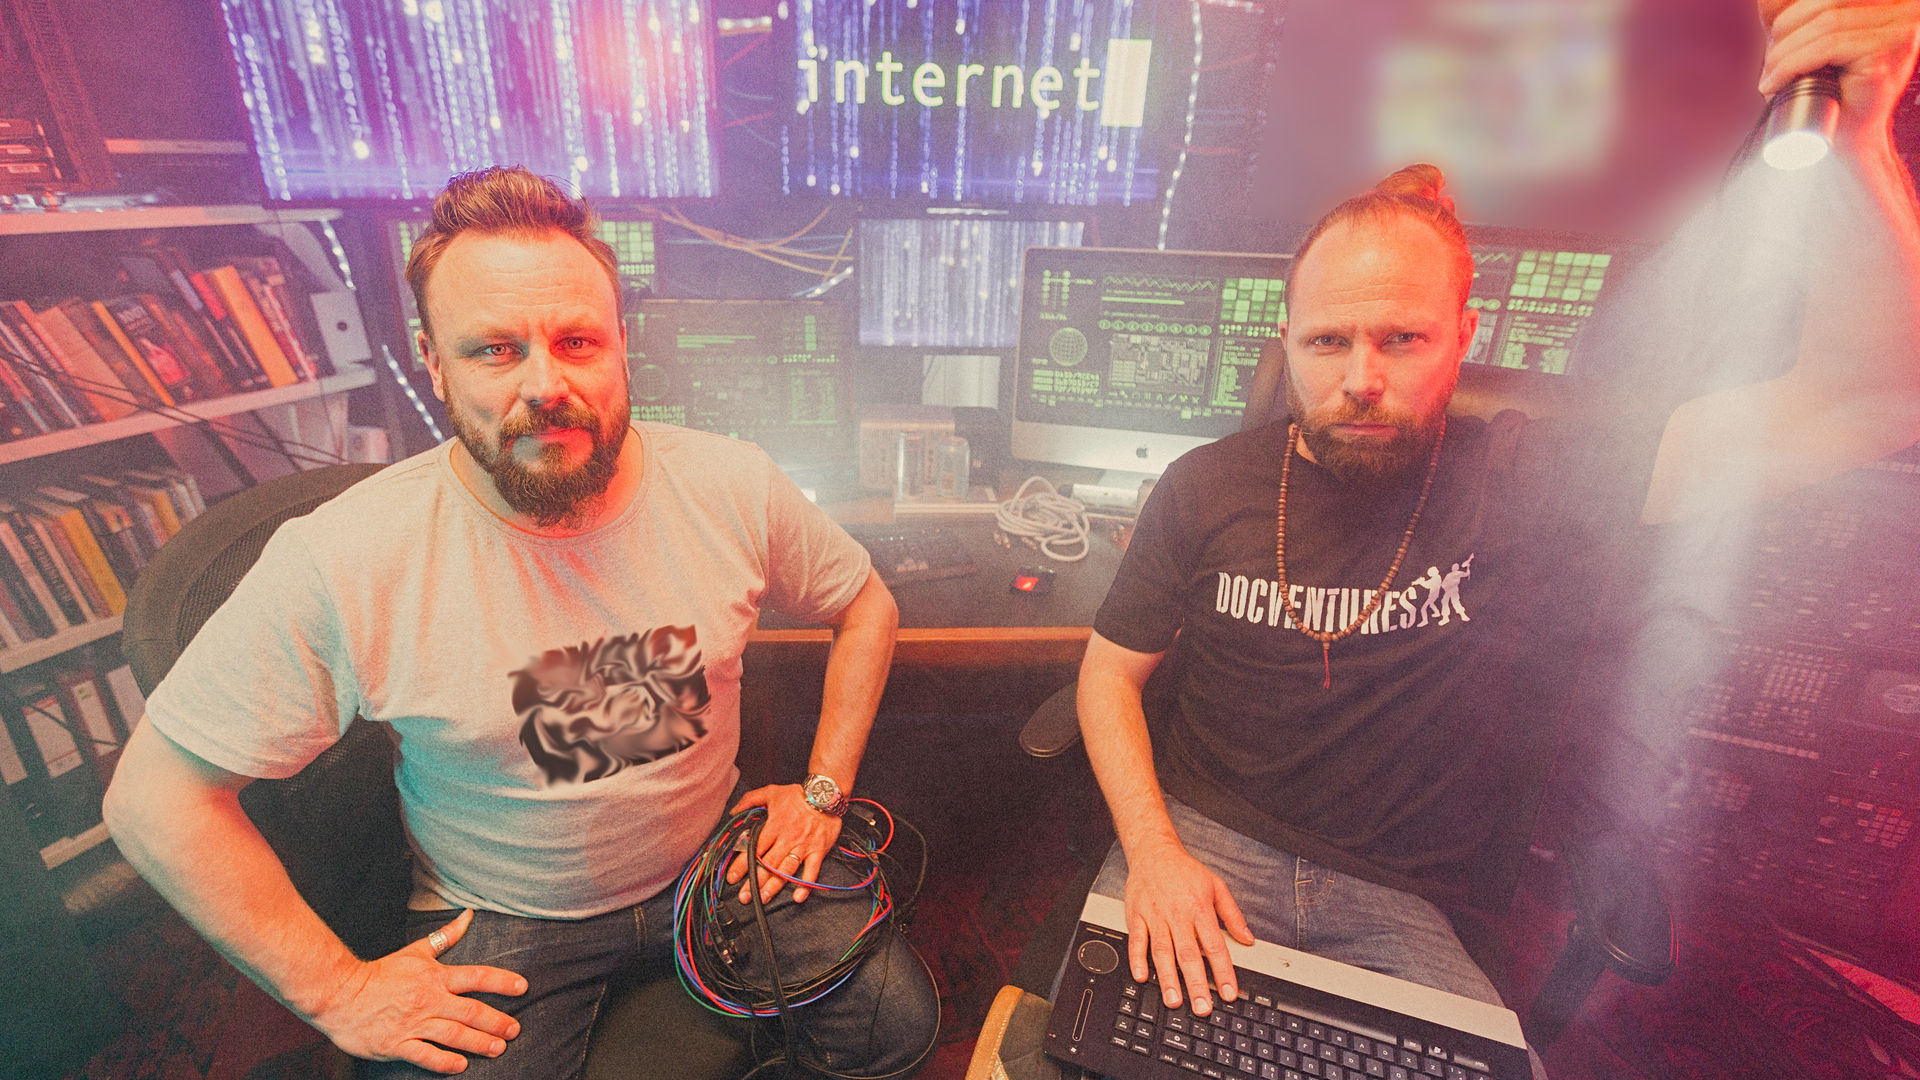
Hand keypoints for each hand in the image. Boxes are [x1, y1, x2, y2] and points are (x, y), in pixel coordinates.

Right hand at [307, 909, 527, 1073]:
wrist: (339, 994)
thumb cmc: (381, 973)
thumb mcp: (415, 951)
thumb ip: (446, 937)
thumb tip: (469, 916)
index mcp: (434, 977)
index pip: (476, 977)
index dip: (502, 982)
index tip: (523, 988)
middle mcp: (428, 1000)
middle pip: (471, 1011)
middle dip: (497, 1021)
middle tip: (515, 1029)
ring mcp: (413, 1023)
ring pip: (454, 1035)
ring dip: (479, 1043)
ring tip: (498, 1048)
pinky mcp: (396, 1044)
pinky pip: (425, 1055)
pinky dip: (445, 1061)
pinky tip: (461, 1065)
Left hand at [726, 784, 845, 904]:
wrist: (826, 793)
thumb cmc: (798, 794)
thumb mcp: (771, 792)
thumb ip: (750, 800)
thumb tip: (733, 811)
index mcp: (774, 827)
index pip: (754, 849)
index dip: (741, 865)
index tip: (732, 877)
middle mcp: (787, 839)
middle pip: (768, 864)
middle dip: (754, 882)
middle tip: (744, 896)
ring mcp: (803, 847)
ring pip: (786, 870)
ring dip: (774, 886)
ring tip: (764, 898)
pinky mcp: (818, 851)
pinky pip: (812, 871)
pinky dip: (805, 884)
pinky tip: (798, 896)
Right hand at [1123, 840, 1254, 1017]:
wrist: (1153, 851)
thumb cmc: (1184, 870)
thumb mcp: (1216, 886)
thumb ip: (1232, 915)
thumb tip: (1247, 939)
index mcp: (1199, 909)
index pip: (1214, 946)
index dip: (1223, 971)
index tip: (1229, 993)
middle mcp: (1177, 915)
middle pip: (1188, 954)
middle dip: (1196, 984)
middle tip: (1201, 1008)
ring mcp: (1155, 917)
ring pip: (1162, 952)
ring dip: (1167, 978)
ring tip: (1173, 1000)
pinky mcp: (1136, 916)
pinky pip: (1136, 941)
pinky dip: (1137, 959)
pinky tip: (1141, 976)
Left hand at [1757, 0, 1919, 145]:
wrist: (1847, 139)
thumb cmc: (1831, 94)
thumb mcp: (1816, 44)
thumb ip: (1805, 18)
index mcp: (1888, 4)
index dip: (1794, 11)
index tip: (1773, 36)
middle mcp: (1902, 10)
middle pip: (1828, 2)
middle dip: (1786, 29)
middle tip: (1769, 62)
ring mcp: (1899, 30)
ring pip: (1824, 25)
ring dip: (1784, 52)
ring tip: (1770, 76)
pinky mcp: (1887, 53)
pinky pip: (1827, 47)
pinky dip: (1791, 64)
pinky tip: (1774, 82)